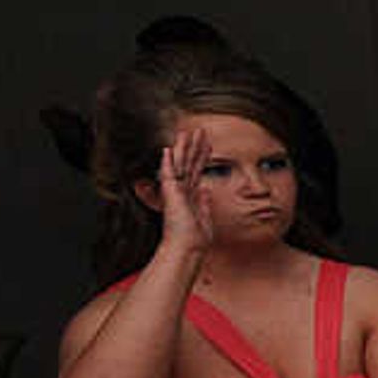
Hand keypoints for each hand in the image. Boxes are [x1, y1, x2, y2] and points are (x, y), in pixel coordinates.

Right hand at [151, 122, 214, 258]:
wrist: (188, 248)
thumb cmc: (195, 238)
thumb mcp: (205, 216)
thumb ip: (204, 202)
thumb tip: (206, 190)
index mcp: (191, 194)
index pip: (198, 169)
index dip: (203, 156)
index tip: (208, 143)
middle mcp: (182, 190)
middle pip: (190, 162)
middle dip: (195, 146)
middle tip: (200, 130)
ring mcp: (175, 191)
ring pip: (180, 164)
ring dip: (184, 148)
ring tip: (187, 132)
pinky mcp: (170, 195)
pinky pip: (168, 175)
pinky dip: (168, 163)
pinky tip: (168, 150)